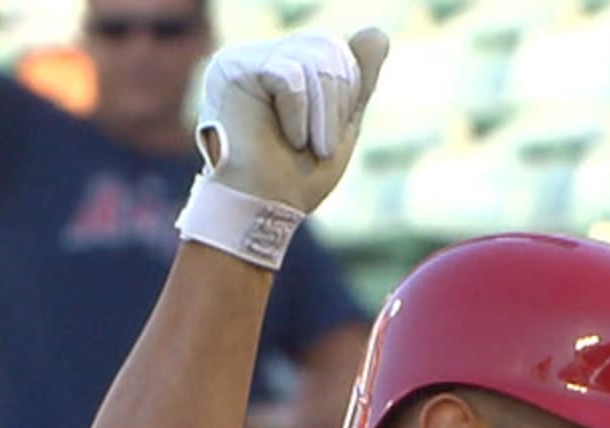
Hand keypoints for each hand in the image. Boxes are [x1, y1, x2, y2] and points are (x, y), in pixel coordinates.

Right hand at [193, 28, 389, 215]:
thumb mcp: (339, 124)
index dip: (346, 94)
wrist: (260, 213)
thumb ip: (357, 80)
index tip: (324, 139)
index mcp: (281, 65)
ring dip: (321, 116)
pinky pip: (291, 77)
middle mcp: (259, 55)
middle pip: (327, 50)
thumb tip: (376, 32)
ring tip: (303, 146)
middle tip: (319, 147)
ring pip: (313, 62)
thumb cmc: (294, 178)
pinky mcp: (232, 70)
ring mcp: (243, 59)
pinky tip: (286, 138)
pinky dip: (298, 115)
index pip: (334, 52)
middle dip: (337, 105)